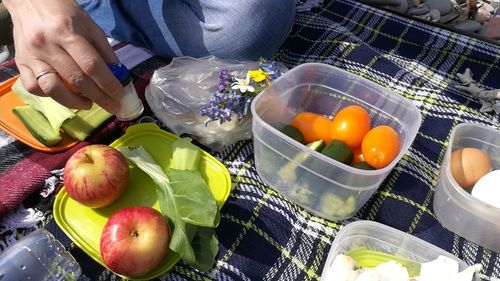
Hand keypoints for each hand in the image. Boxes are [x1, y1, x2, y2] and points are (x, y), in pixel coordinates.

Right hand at [4, 0, 121, 113]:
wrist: (30, 2)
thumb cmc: (65, 13)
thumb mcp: (90, 26)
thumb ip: (105, 51)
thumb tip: (119, 77)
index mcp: (66, 32)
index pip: (91, 65)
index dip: (108, 84)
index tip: (120, 96)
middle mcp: (47, 45)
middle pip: (76, 79)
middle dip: (99, 97)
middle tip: (112, 107)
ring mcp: (31, 56)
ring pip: (52, 88)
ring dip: (74, 102)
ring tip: (88, 103)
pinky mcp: (20, 63)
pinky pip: (34, 88)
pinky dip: (51, 96)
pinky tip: (64, 94)